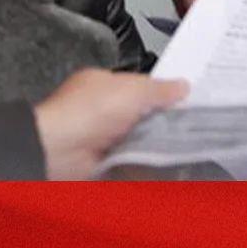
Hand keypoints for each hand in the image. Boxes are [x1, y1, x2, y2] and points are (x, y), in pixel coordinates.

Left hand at [33, 69, 187, 179]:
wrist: (60, 152)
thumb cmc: (84, 113)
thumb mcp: (132, 90)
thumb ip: (158, 88)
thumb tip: (181, 86)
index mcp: (102, 84)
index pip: (138, 85)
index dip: (160, 91)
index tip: (183, 100)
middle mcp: (99, 110)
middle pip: (139, 114)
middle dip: (159, 122)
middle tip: (186, 126)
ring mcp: (100, 138)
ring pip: (137, 140)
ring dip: (153, 144)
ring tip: (178, 146)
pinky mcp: (102, 162)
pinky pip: (130, 162)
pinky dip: (143, 163)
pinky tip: (157, 163)